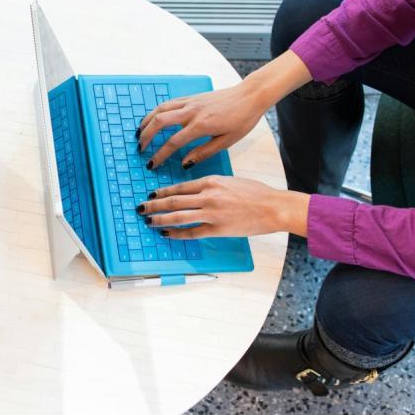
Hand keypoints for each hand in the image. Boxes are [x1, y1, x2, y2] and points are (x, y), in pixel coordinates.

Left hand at [135, 175, 309, 238]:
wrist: (273, 207)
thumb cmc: (256, 193)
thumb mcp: (230, 181)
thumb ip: (211, 185)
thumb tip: (195, 191)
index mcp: (211, 181)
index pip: (179, 187)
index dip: (162, 192)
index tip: (151, 194)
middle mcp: (207, 196)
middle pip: (173, 200)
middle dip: (154, 205)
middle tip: (141, 208)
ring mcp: (211, 213)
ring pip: (177, 216)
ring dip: (159, 219)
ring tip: (148, 221)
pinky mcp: (217, 229)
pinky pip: (191, 232)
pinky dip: (176, 234)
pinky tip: (166, 234)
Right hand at [136, 51, 312, 169]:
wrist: (250, 96)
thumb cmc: (242, 119)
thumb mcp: (227, 141)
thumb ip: (203, 152)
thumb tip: (184, 163)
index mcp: (201, 125)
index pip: (173, 142)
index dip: (160, 155)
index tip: (152, 164)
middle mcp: (192, 111)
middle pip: (159, 122)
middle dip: (146, 136)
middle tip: (140, 148)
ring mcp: (190, 102)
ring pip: (160, 109)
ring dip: (147, 121)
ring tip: (139, 133)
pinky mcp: (191, 97)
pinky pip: (168, 103)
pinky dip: (156, 111)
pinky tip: (153, 119)